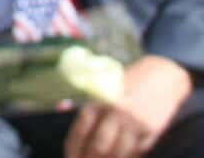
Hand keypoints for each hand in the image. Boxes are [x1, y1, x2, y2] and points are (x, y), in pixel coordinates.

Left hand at [66, 54, 190, 157]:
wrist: (163, 75)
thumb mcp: (105, 85)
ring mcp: (136, 123)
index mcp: (100, 100)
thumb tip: (61, 108)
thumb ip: (88, 101)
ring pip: (119, 153)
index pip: (81, 130)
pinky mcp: (153, 131)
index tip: (70, 157)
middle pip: (99, 146)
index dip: (74, 147)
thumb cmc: (129, 80)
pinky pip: (137, 152)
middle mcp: (117, 112)